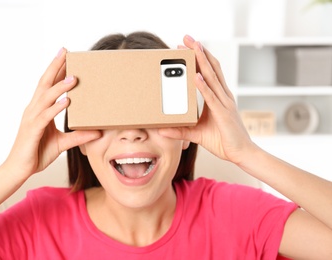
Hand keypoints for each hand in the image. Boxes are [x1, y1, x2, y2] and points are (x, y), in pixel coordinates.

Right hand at [3, 48, 100, 178]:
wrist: (20, 169)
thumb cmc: (37, 153)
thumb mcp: (62, 143)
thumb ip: (78, 136)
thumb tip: (97, 132)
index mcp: (40, 109)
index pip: (48, 85)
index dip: (57, 70)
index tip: (66, 56)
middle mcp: (34, 109)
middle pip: (44, 83)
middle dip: (55, 66)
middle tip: (66, 51)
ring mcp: (32, 118)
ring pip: (46, 97)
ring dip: (60, 86)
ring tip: (74, 77)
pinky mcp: (33, 130)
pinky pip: (46, 116)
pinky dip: (56, 107)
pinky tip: (67, 101)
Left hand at [159, 35, 255, 164]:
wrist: (241, 154)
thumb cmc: (224, 141)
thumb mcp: (196, 134)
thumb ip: (180, 130)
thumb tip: (162, 130)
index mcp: (218, 97)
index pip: (208, 72)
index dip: (199, 58)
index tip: (188, 46)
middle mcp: (223, 96)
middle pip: (211, 68)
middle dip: (199, 52)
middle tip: (187, 38)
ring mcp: (224, 103)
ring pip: (212, 77)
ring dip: (202, 61)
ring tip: (193, 46)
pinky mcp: (223, 113)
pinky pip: (211, 97)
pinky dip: (203, 86)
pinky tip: (196, 75)